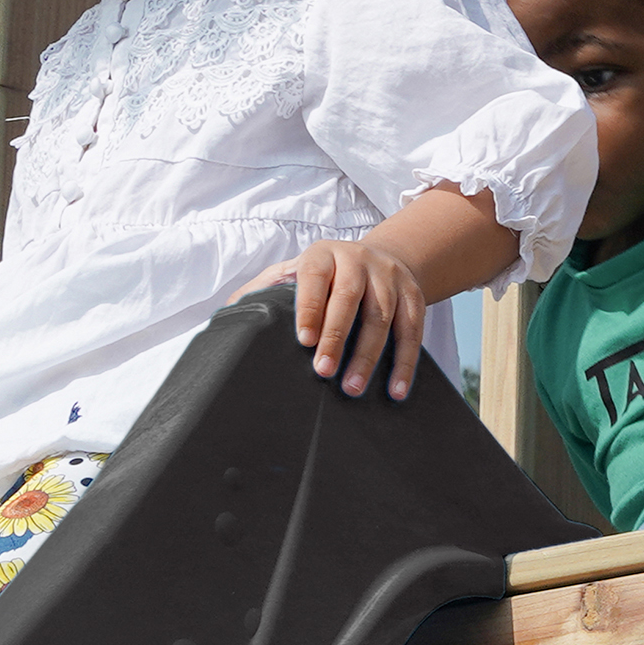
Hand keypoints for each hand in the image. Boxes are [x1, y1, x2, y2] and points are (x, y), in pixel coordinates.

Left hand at [241, 239, 429, 399]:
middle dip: (337, 337)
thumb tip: (229, 317)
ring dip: (368, 356)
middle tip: (324, 372)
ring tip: (352, 388)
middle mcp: (358, 260)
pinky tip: (395, 389)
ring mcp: (389, 276)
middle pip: (349, 298)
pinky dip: (405, 362)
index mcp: (322, 255)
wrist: (382, 257)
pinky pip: (412, 331)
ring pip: (382, 317)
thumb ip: (264, 291)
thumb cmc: (325, 277)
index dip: (309, 308)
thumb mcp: (294, 273)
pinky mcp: (414, 294)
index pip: (313, 278)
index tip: (303, 341)